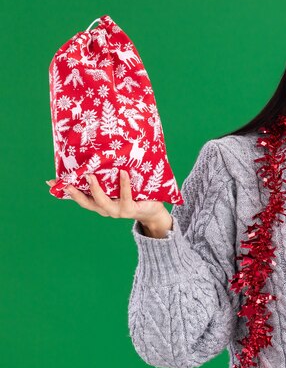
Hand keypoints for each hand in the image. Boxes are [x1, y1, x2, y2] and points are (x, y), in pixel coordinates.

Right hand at [45, 170, 166, 224]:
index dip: (66, 191)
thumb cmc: (135, 194)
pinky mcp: (130, 209)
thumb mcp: (118, 186)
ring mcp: (118, 211)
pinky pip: (125, 196)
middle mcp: (106, 209)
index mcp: (100, 204)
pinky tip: (123, 172)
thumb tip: (98, 156)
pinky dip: (124, 184)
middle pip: (87, 202)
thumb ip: (108, 177)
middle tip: (67, 182)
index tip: (50, 181)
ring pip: (102, 202)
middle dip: (76, 193)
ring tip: (90, 175)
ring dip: (95, 189)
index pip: (79, 197)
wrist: (153, 211)